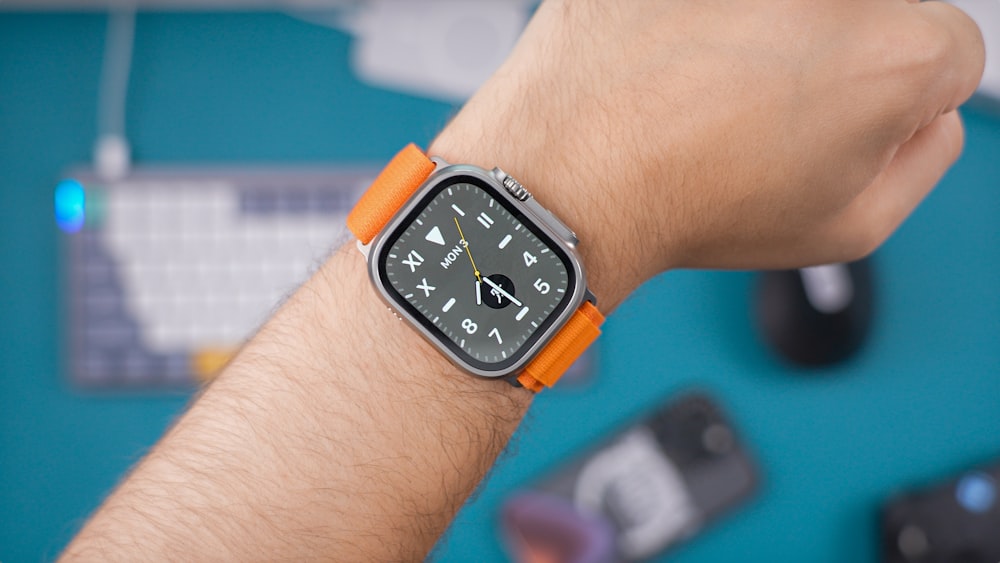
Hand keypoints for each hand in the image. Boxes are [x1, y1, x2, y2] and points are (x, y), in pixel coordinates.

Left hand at [431, 0, 984, 310]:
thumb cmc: (687, 205)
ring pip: (785, 4)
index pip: (947, 51)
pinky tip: (667, 66)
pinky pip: (709, 2)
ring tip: (704, 93)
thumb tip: (924, 116)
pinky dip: (697, 23)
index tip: (839, 126)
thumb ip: (920, 159)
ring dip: (763, 32)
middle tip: (762, 114)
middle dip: (834, 58)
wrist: (567, 181)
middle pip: (869, 13)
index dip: (897, 103)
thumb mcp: (847, 228)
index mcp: (893, 53)